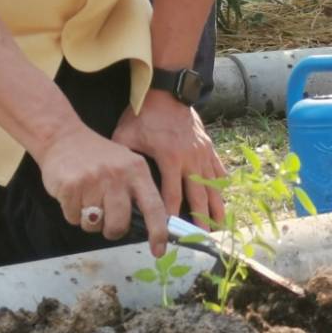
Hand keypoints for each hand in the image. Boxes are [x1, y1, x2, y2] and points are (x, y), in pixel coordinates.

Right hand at [36, 123, 168, 255]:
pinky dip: (72, 212)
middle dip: (111, 230)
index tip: (158, 251)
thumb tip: (149, 227)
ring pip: (93, 225)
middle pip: (118, 225)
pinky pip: (73, 218)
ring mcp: (92, 181)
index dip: (158, 232)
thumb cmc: (98, 157)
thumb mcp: (126, 165)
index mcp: (136, 170)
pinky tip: (73, 194)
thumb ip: (137, 191)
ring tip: (86, 198)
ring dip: (89, 220)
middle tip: (105, 219)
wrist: (62, 137)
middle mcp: (117, 175)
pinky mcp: (70, 186)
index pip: (154, 207)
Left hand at [113, 90, 226, 228]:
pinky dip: (221, 188)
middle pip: (198, 197)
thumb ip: (120, 158)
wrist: (167, 91)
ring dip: (215, 208)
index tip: (169, 234)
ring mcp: (202, 153)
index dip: (170, 217)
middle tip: (200, 241)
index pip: (172, 196)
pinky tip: (222, 201)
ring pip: (213, 187)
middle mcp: (190, 159)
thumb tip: (109, 180)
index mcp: (170, 158)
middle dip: (199, 221)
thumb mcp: (125, 134)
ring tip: (217, 228)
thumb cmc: (144, 114)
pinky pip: (218, 171)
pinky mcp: (208, 147)